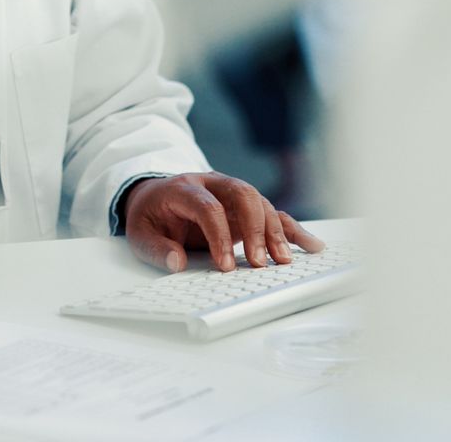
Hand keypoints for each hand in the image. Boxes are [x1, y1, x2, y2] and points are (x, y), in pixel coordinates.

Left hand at [121, 172, 322, 272]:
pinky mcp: (246, 207)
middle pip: (243, 194)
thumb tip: (176, 264)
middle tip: (259, 262)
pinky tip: (311, 245)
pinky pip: (273, 214)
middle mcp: (213, 184)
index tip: (224, 266)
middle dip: (255, 228)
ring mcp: (232, 192)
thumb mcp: (139, 233)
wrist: (155, 197)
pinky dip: (292, 229)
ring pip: (261, 203)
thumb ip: (156, 249)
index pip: (208, 207)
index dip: (218, 235)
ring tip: (282, 262)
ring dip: (275, 232)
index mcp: (184, 188)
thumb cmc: (150, 216)